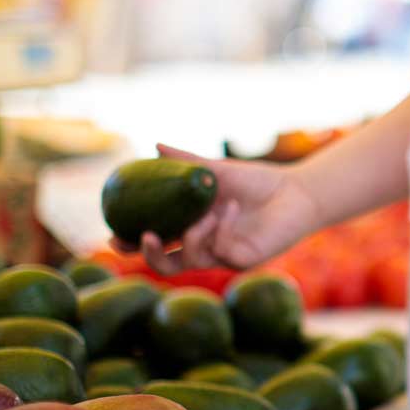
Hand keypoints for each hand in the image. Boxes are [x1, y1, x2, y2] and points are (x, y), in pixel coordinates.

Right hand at [111, 144, 320, 274]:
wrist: (296, 190)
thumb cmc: (257, 182)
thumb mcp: (216, 171)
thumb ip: (186, 161)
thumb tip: (156, 145)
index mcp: (192, 227)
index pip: (155, 242)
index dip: (131, 242)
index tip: (113, 232)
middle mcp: (205, 246)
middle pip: (166, 264)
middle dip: (149, 254)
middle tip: (142, 236)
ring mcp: (223, 256)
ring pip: (191, 260)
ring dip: (193, 235)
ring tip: (207, 214)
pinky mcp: (244, 260)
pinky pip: (221, 252)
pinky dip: (221, 229)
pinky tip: (231, 209)